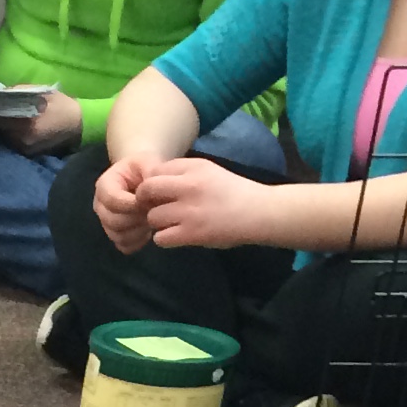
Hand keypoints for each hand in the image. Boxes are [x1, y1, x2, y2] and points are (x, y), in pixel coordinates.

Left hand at [0, 88, 82, 156]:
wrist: (77, 124)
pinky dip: (6, 134)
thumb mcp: (41, 92)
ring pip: (2, 136)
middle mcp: (22, 138)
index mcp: (26, 122)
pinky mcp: (26, 153)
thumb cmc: (60, 104)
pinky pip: (10, 142)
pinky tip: (6, 127)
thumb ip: (18, 92)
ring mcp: (24, 148)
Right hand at [94, 152, 159, 251]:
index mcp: (104, 185)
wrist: (142, 176)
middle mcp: (101, 206)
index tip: (150, 200)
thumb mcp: (147, 162)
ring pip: (118, 236)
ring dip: (139, 231)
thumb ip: (149, 175)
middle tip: (156, 211)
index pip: (112, 200)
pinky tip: (148, 232)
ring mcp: (106, 223)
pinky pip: (123, 246)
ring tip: (153, 220)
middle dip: (137, 218)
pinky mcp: (115, 235)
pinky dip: (138, 242)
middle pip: (113, 221)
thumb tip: (150, 197)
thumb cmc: (145, 167)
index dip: (132, 204)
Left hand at [139, 153, 281, 250]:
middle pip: (146, 190)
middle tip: (156, 208)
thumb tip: (153, 181)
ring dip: (158, 222)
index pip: (156, 171)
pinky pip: (160, 238)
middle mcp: (190, 186)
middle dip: (145, 201)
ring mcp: (189, 211)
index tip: (160, 193)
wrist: (260, 212)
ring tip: (173, 222)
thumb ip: (184, 174)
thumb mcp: (209, 172)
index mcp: (195, 167)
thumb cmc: (233, 193)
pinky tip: (177, 235)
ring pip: (152, 216)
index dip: (153, 183)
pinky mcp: (191, 233)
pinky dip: (165, 238)